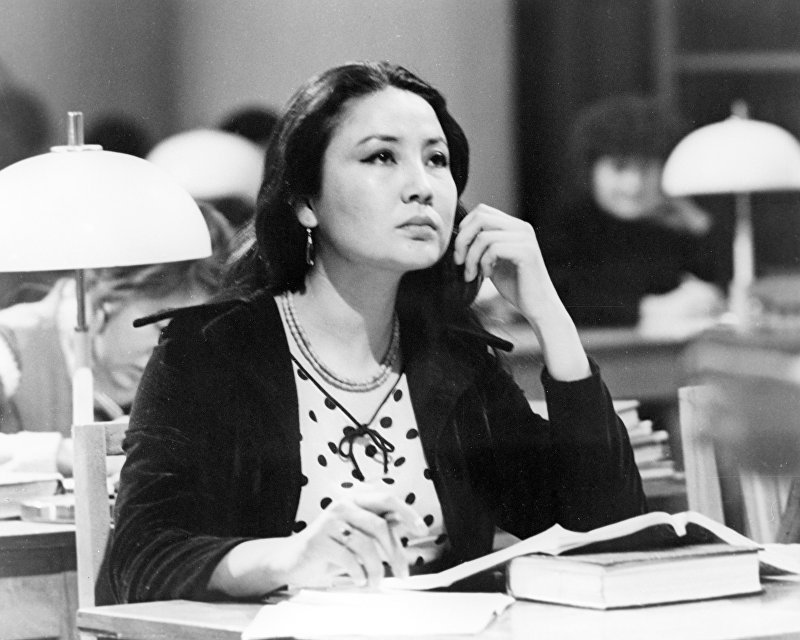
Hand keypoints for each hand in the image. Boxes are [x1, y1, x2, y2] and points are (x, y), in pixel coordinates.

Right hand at [282, 489, 427, 588]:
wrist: (293, 559)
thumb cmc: (329, 547)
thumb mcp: (357, 535)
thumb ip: (378, 526)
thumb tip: (406, 523)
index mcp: (355, 500)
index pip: (387, 499)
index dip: (407, 513)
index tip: (422, 529)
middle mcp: (343, 506)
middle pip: (379, 525)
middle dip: (395, 552)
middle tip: (403, 572)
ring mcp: (330, 521)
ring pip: (366, 545)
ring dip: (376, 569)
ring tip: (375, 581)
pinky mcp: (319, 540)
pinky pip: (349, 558)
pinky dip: (359, 573)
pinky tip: (359, 579)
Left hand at [453, 204, 558, 320]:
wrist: (538, 306)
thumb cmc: (515, 286)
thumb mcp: (493, 261)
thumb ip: (481, 245)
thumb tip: (457, 235)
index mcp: (514, 226)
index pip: (482, 211)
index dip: (464, 228)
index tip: (460, 252)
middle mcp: (521, 227)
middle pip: (480, 218)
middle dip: (463, 240)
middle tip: (459, 262)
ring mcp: (525, 238)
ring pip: (484, 236)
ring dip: (471, 258)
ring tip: (472, 274)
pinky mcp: (526, 252)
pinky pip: (493, 249)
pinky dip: (483, 263)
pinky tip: (488, 275)